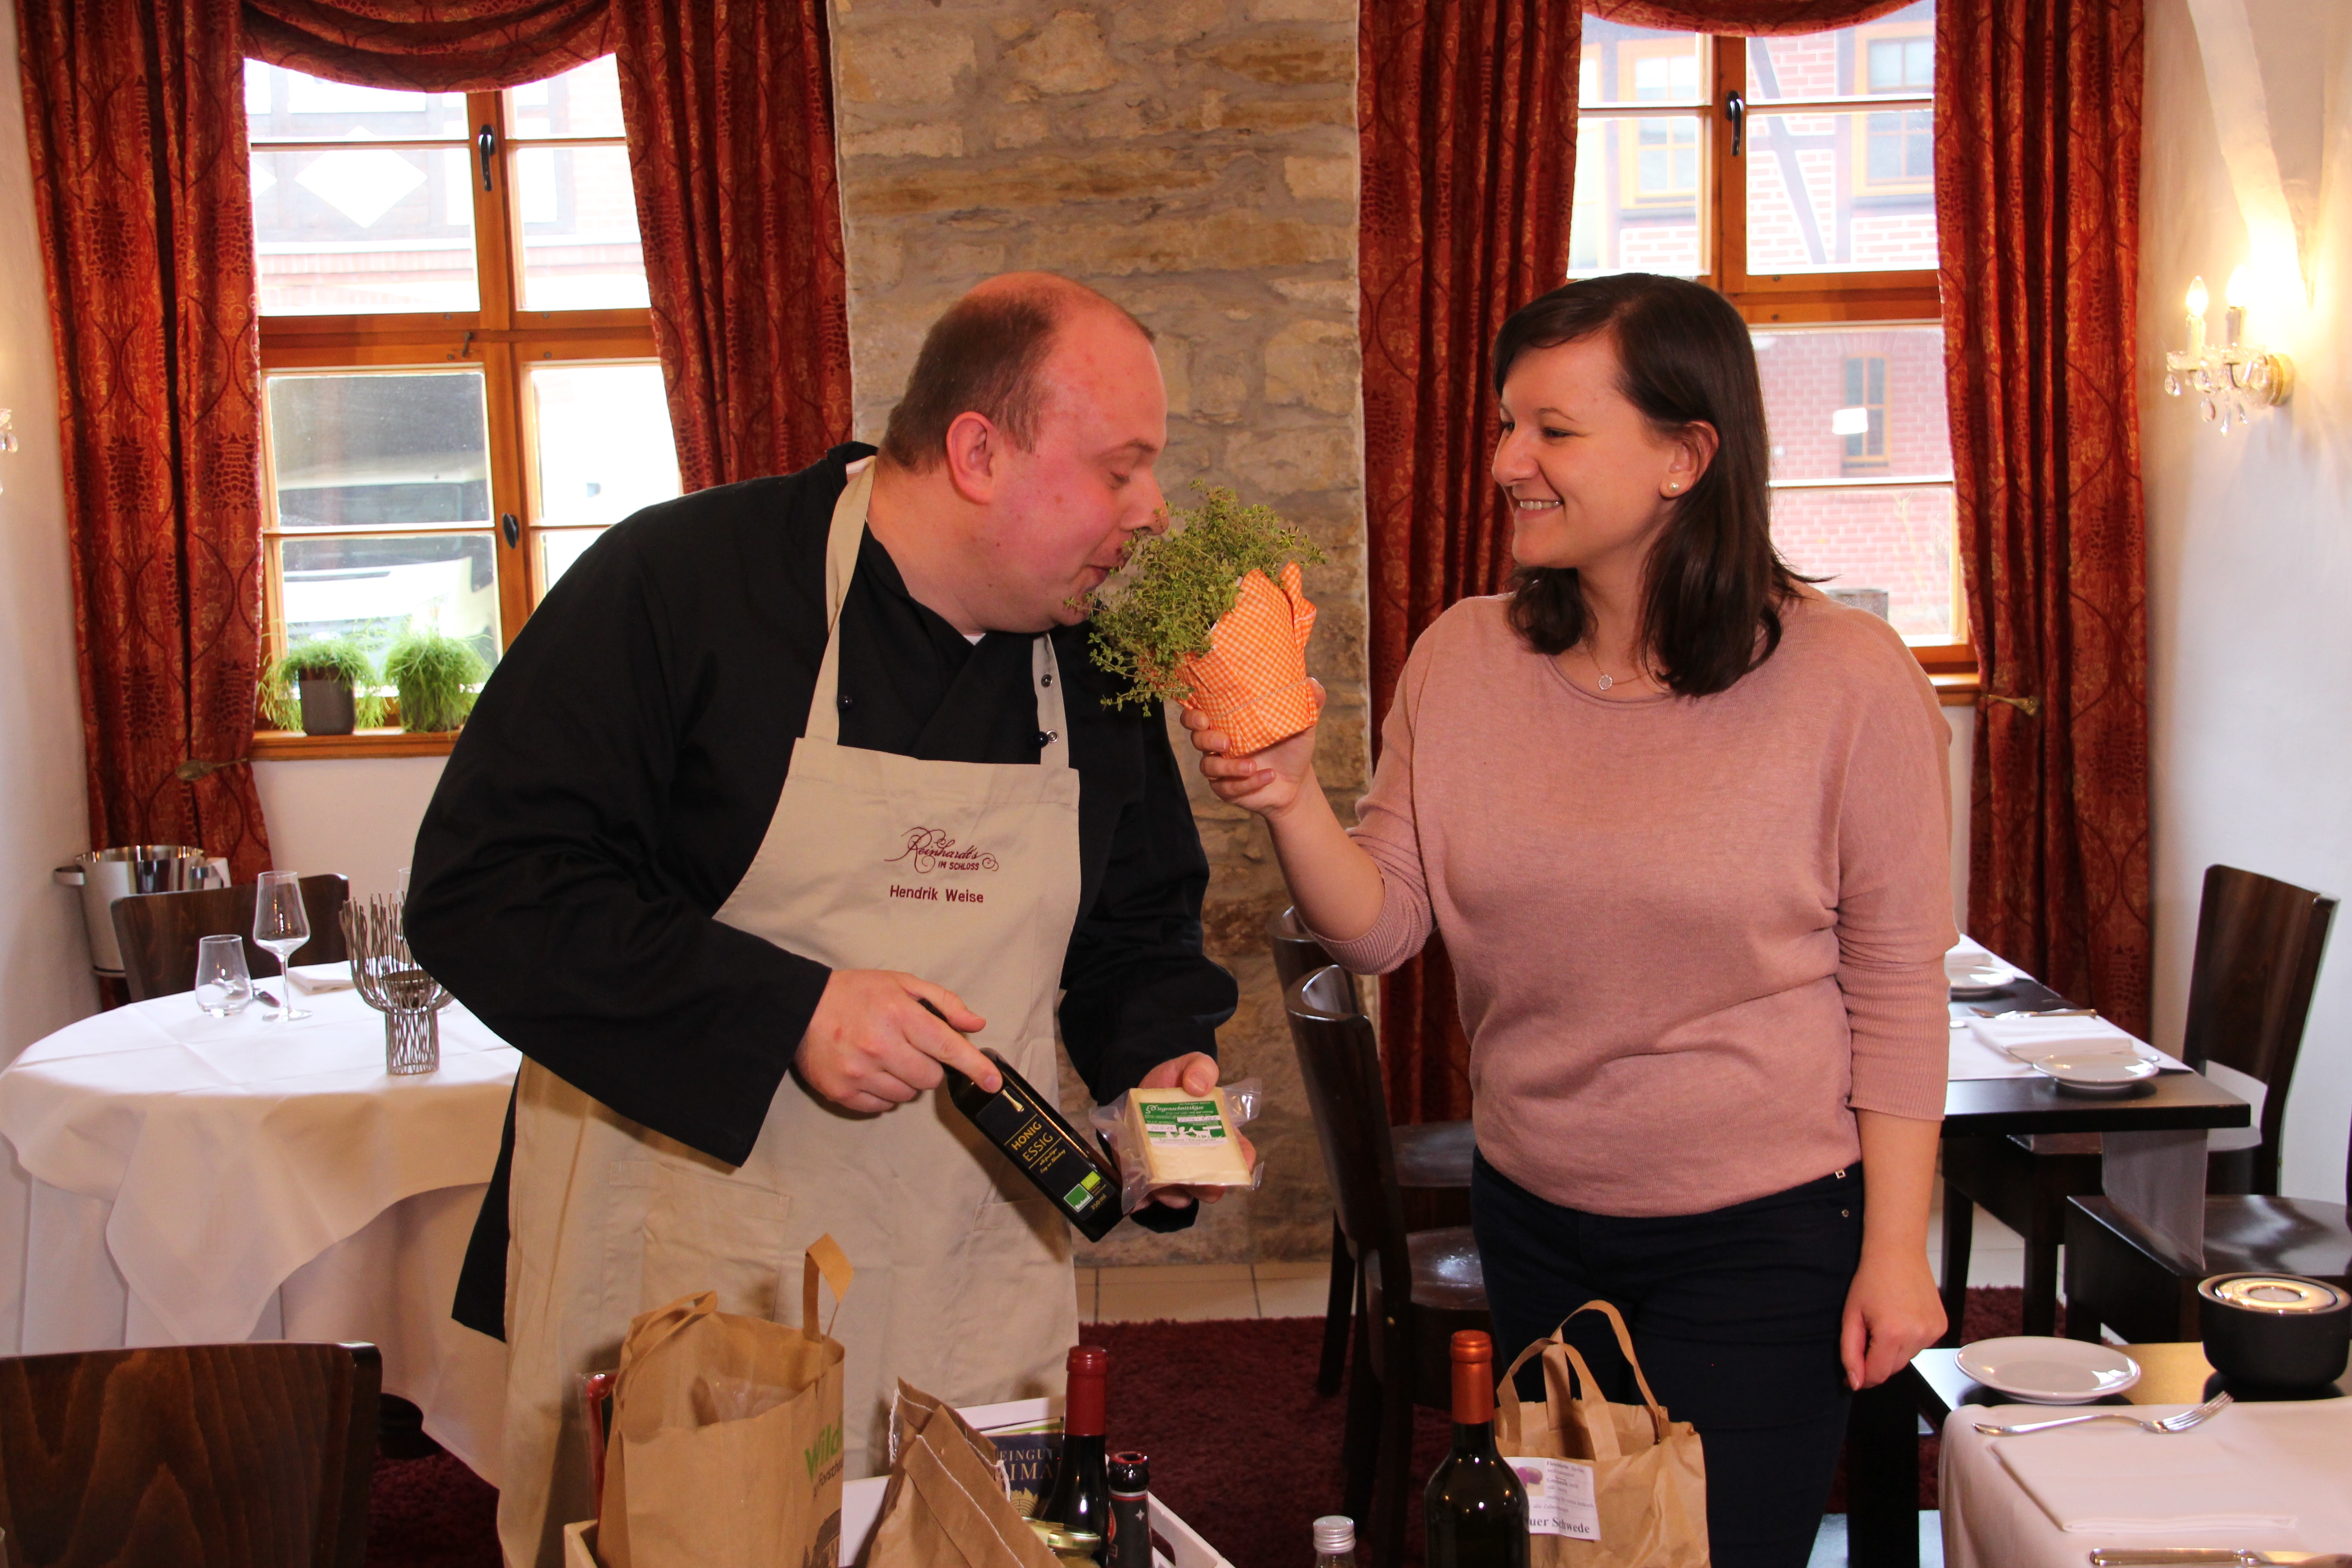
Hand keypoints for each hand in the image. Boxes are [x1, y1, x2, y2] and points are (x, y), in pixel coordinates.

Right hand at [795, 970, 995, 1114]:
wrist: (800, 1007)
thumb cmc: (855, 993)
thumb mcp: (901, 983)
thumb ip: (943, 1003)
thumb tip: (974, 1025)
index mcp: (899, 1015)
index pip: (948, 1047)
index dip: (975, 1067)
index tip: (993, 1082)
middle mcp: (880, 1046)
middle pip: (930, 1078)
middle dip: (929, 1066)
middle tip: (910, 1048)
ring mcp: (859, 1073)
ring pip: (907, 1095)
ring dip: (905, 1081)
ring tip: (886, 1057)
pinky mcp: (842, 1092)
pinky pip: (881, 1107)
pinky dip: (883, 1094)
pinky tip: (871, 1071)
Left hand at [1134, 1052, 1255, 1208]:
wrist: (1132, 1099)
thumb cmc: (1169, 1085)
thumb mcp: (1185, 1066)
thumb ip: (1200, 1067)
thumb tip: (1199, 1086)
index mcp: (1217, 1135)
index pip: (1240, 1154)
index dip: (1243, 1161)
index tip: (1241, 1162)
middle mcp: (1200, 1162)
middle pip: (1213, 1186)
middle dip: (1209, 1186)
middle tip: (1201, 1178)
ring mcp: (1175, 1176)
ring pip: (1184, 1196)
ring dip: (1177, 1190)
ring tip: (1164, 1176)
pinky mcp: (1148, 1184)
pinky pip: (1151, 1198)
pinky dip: (1150, 1192)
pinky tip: (1146, 1179)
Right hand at [1179, 685, 1320, 820]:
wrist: (1297, 783)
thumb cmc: (1293, 748)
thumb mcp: (1303, 725)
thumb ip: (1308, 702)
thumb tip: (1311, 682)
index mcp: (1229, 722)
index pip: (1198, 714)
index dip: (1192, 714)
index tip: (1203, 715)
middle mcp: (1219, 744)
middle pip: (1196, 738)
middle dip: (1206, 738)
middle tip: (1226, 741)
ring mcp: (1220, 767)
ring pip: (1208, 766)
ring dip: (1229, 766)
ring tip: (1252, 765)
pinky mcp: (1226, 789)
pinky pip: (1226, 787)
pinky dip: (1247, 782)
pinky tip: (1267, 777)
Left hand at [1840, 1245, 1945, 1388]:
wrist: (1898, 1252)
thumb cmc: (1870, 1280)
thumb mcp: (1851, 1316)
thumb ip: (1850, 1353)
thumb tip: (1855, 1383)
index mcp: (1892, 1334)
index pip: (1878, 1375)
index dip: (1862, 1378)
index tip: (1851, 1376)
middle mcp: (1917, 1336)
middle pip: (1893, 1369)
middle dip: (1877, 1361)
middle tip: (1866, 1336)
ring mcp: (1933, 1332)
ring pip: (1908, 1358)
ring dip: (1894, 1350)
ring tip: (1885, 1321)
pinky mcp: (1941, 1326)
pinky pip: (1921, 1345)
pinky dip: (1909, 1340)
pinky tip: (1901, 1318)